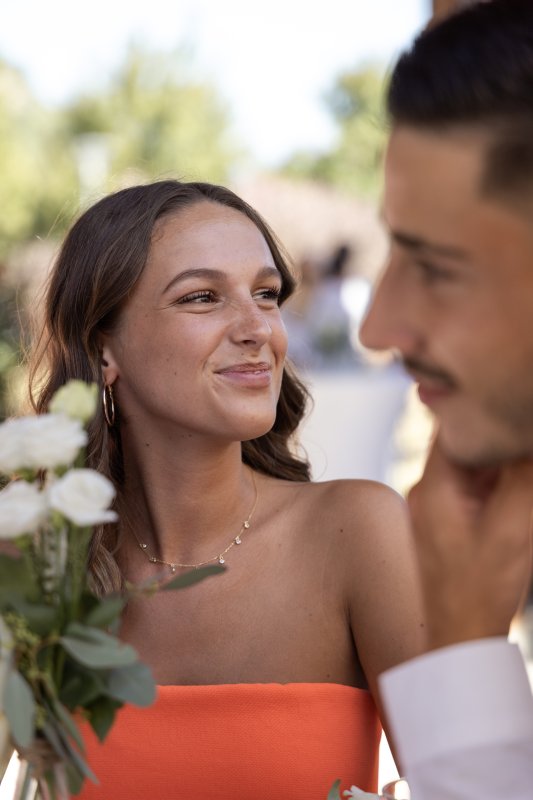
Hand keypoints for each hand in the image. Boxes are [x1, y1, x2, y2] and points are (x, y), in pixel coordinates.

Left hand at [408, 436, 532, 649]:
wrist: (459, 641)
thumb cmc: (482, 590)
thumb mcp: (515, 527)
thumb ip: (525, 474)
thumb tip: (526, 433)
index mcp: (434, 485)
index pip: (456, 426)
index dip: (489, 415)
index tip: (515, 408)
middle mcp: (428, 490)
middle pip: (466, 444)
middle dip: (501, 439)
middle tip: (523, 435)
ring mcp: (437, 507)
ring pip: (473, 466)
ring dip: (502, 463)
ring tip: (524, 474)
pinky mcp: (449, 523)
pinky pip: (475, 488)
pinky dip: (498, 485)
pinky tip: (518, 496)